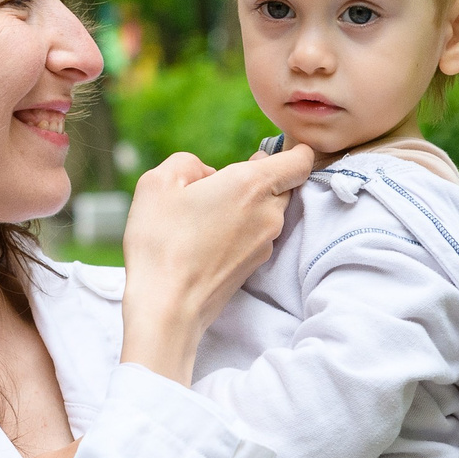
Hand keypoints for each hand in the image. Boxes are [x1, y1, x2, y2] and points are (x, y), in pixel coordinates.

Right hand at [120, 145, 313, 384]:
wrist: (167, 307)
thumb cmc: (161, 241)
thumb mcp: (158, 182)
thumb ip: (187, 163)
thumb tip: (204, 174)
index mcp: (252, 184)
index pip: (300, 160)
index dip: (293, 150)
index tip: (272, 150)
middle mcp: (269, 213)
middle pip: (282, 185)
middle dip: (259, 178)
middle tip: (223, 182)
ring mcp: (265, 243)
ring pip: (269, 211)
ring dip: (247, 206)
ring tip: (207, 213)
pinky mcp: (255, 266)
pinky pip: (257, 235)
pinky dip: (240, 230)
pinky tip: (207, 238)